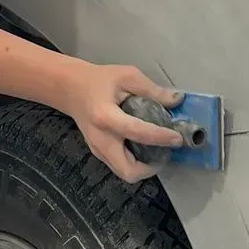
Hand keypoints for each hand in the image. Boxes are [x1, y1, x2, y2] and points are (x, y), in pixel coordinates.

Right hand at [56, 63, 184, 182]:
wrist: (71, 88)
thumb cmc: (99, 80)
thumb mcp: (127, 76)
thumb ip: (152, 90)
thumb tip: (177, 100)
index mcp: (105, 117)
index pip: (136, 133)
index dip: (160, 138)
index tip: (177, 138)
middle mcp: (100, 139)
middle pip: (128, 170)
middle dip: (151, 167)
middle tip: (165, 152)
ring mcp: (97, 150)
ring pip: (124, 173)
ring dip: (144, 167)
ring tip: (157, 150)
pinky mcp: (98, 153)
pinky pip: (119, 166)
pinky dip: (135, 163)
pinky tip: (144, 148)